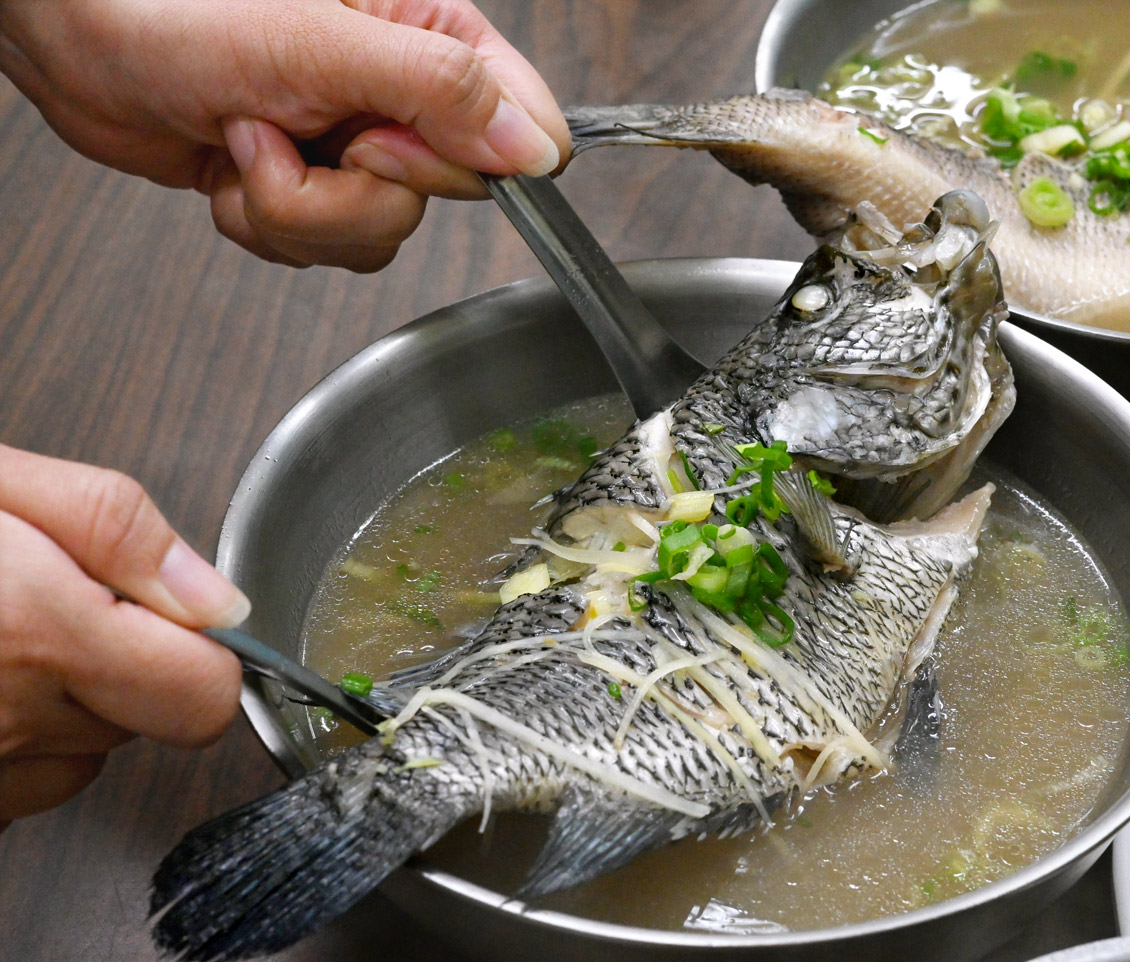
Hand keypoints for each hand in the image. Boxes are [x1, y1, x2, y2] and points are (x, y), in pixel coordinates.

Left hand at [0, 0, 569, 270]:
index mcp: (428, 34)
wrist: (74, 40)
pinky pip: (321, 249)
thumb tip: (535, 149)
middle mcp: (401, 94)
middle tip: (302, 127)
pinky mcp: (308, 186)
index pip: (520, 129)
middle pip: (441, 198)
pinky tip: (234, 163)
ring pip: (378, 234)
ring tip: (251, 138)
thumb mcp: (320, 44)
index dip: (459, 161)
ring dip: (297, 208)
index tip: (382, 141)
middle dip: (355, 187)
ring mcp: (353, 144)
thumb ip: (439, 92)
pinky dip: (264, 221)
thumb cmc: (174, 9)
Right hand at [0, 445, 249, 829]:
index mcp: (42, 636)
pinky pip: (23, 783)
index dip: (208, 653)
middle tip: (53, 605)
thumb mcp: (1, 486)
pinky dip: (15, 741)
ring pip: (85, 754)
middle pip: (152, 720)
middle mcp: (14, 723)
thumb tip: (218, 598)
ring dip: (67, 706)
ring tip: (5, 638)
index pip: (207, 695)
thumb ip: (118, 531)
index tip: (172, 616)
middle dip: (126, 663)